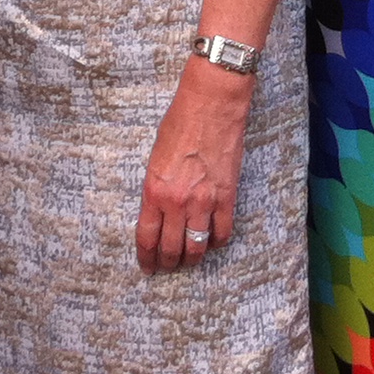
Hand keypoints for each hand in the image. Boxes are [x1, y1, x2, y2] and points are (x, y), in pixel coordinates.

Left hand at [136, 60, 250, 274]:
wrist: (211, 106)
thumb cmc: (179, 124)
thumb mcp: (155, 157)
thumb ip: (156, 187)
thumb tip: (158, 211)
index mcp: (154, 190)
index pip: (147, 236)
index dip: (146, 257)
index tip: (147, 267)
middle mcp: (177, 201)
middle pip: (171, 248)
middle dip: (167, 263)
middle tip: (166, 268)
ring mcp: (204, 202)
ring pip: (197, 247)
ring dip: (191, 259)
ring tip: (187, 262)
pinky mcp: (227, 198)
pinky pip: (222, 232)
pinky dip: (215, 242)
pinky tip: (210, 242)